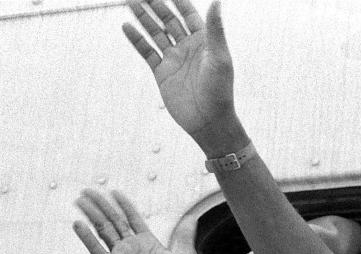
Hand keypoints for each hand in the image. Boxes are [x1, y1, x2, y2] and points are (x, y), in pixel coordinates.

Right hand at [74, 189, 197, 253]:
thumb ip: (185, 234)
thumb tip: (193, 216)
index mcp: (148, 243)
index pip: (132, 219)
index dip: (124, 205)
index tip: (115, 192)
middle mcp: (132, 248)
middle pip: (114, 221)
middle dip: (102, 205)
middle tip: (88, 190)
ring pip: (103, 230)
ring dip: (91, 215)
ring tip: (80, 200)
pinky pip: (97, 250)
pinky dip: (87, 237)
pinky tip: (78, 224)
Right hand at [122, 0, 243, 151]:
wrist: (209, 121)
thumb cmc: (220, 90)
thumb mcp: (219, 57)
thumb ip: (216, 29)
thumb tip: (217, 1)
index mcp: (204, 42)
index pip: (188, 14)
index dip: (178, 0)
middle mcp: (188, 48)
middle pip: (169, 20)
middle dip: (156, 4)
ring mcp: (174, 59)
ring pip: (156, 32)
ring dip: (143, 17)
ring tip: (129, 1)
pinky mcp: (162, 73)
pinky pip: (147, 52)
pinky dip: (137, 39)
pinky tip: (126, 26)